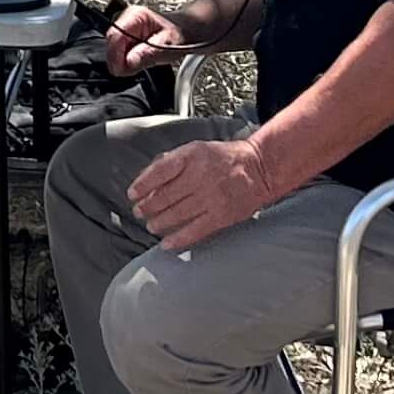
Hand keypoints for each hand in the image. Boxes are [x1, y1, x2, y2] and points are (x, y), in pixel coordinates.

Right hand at [106, 3, 189, 76]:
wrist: (186, 31)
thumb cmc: (180, 33)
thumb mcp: (168, 45)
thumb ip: (148, 53)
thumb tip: (129, 61)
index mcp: (135, 16)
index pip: (115, 36)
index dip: (116, 55)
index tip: (122, 69)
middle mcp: (126, 20)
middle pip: (110, 45)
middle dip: (120, 60)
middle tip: (134, 69)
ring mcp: (123, 30)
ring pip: (112, 52)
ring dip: (124, 62)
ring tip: (142, 62)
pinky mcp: (123, 39)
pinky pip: (117, 55)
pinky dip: (126, 62)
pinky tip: (138, 61)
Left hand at [127, 137, 282, 250]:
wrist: (260, 168)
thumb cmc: (225, 158)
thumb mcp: (195, 149)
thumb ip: (171, 161)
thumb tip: (147, 179)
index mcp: (192, 156)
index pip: (159, 172)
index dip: (142, 185)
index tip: (133, 194)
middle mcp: (201, 176)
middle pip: (165, 196)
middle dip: (148, 207)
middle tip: (140, 213)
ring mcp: (212, 197)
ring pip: (177, 214)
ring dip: (159, 222)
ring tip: (151, 225)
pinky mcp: (222, 215)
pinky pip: (195, 230)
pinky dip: (178, 239)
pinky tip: (167, 244)